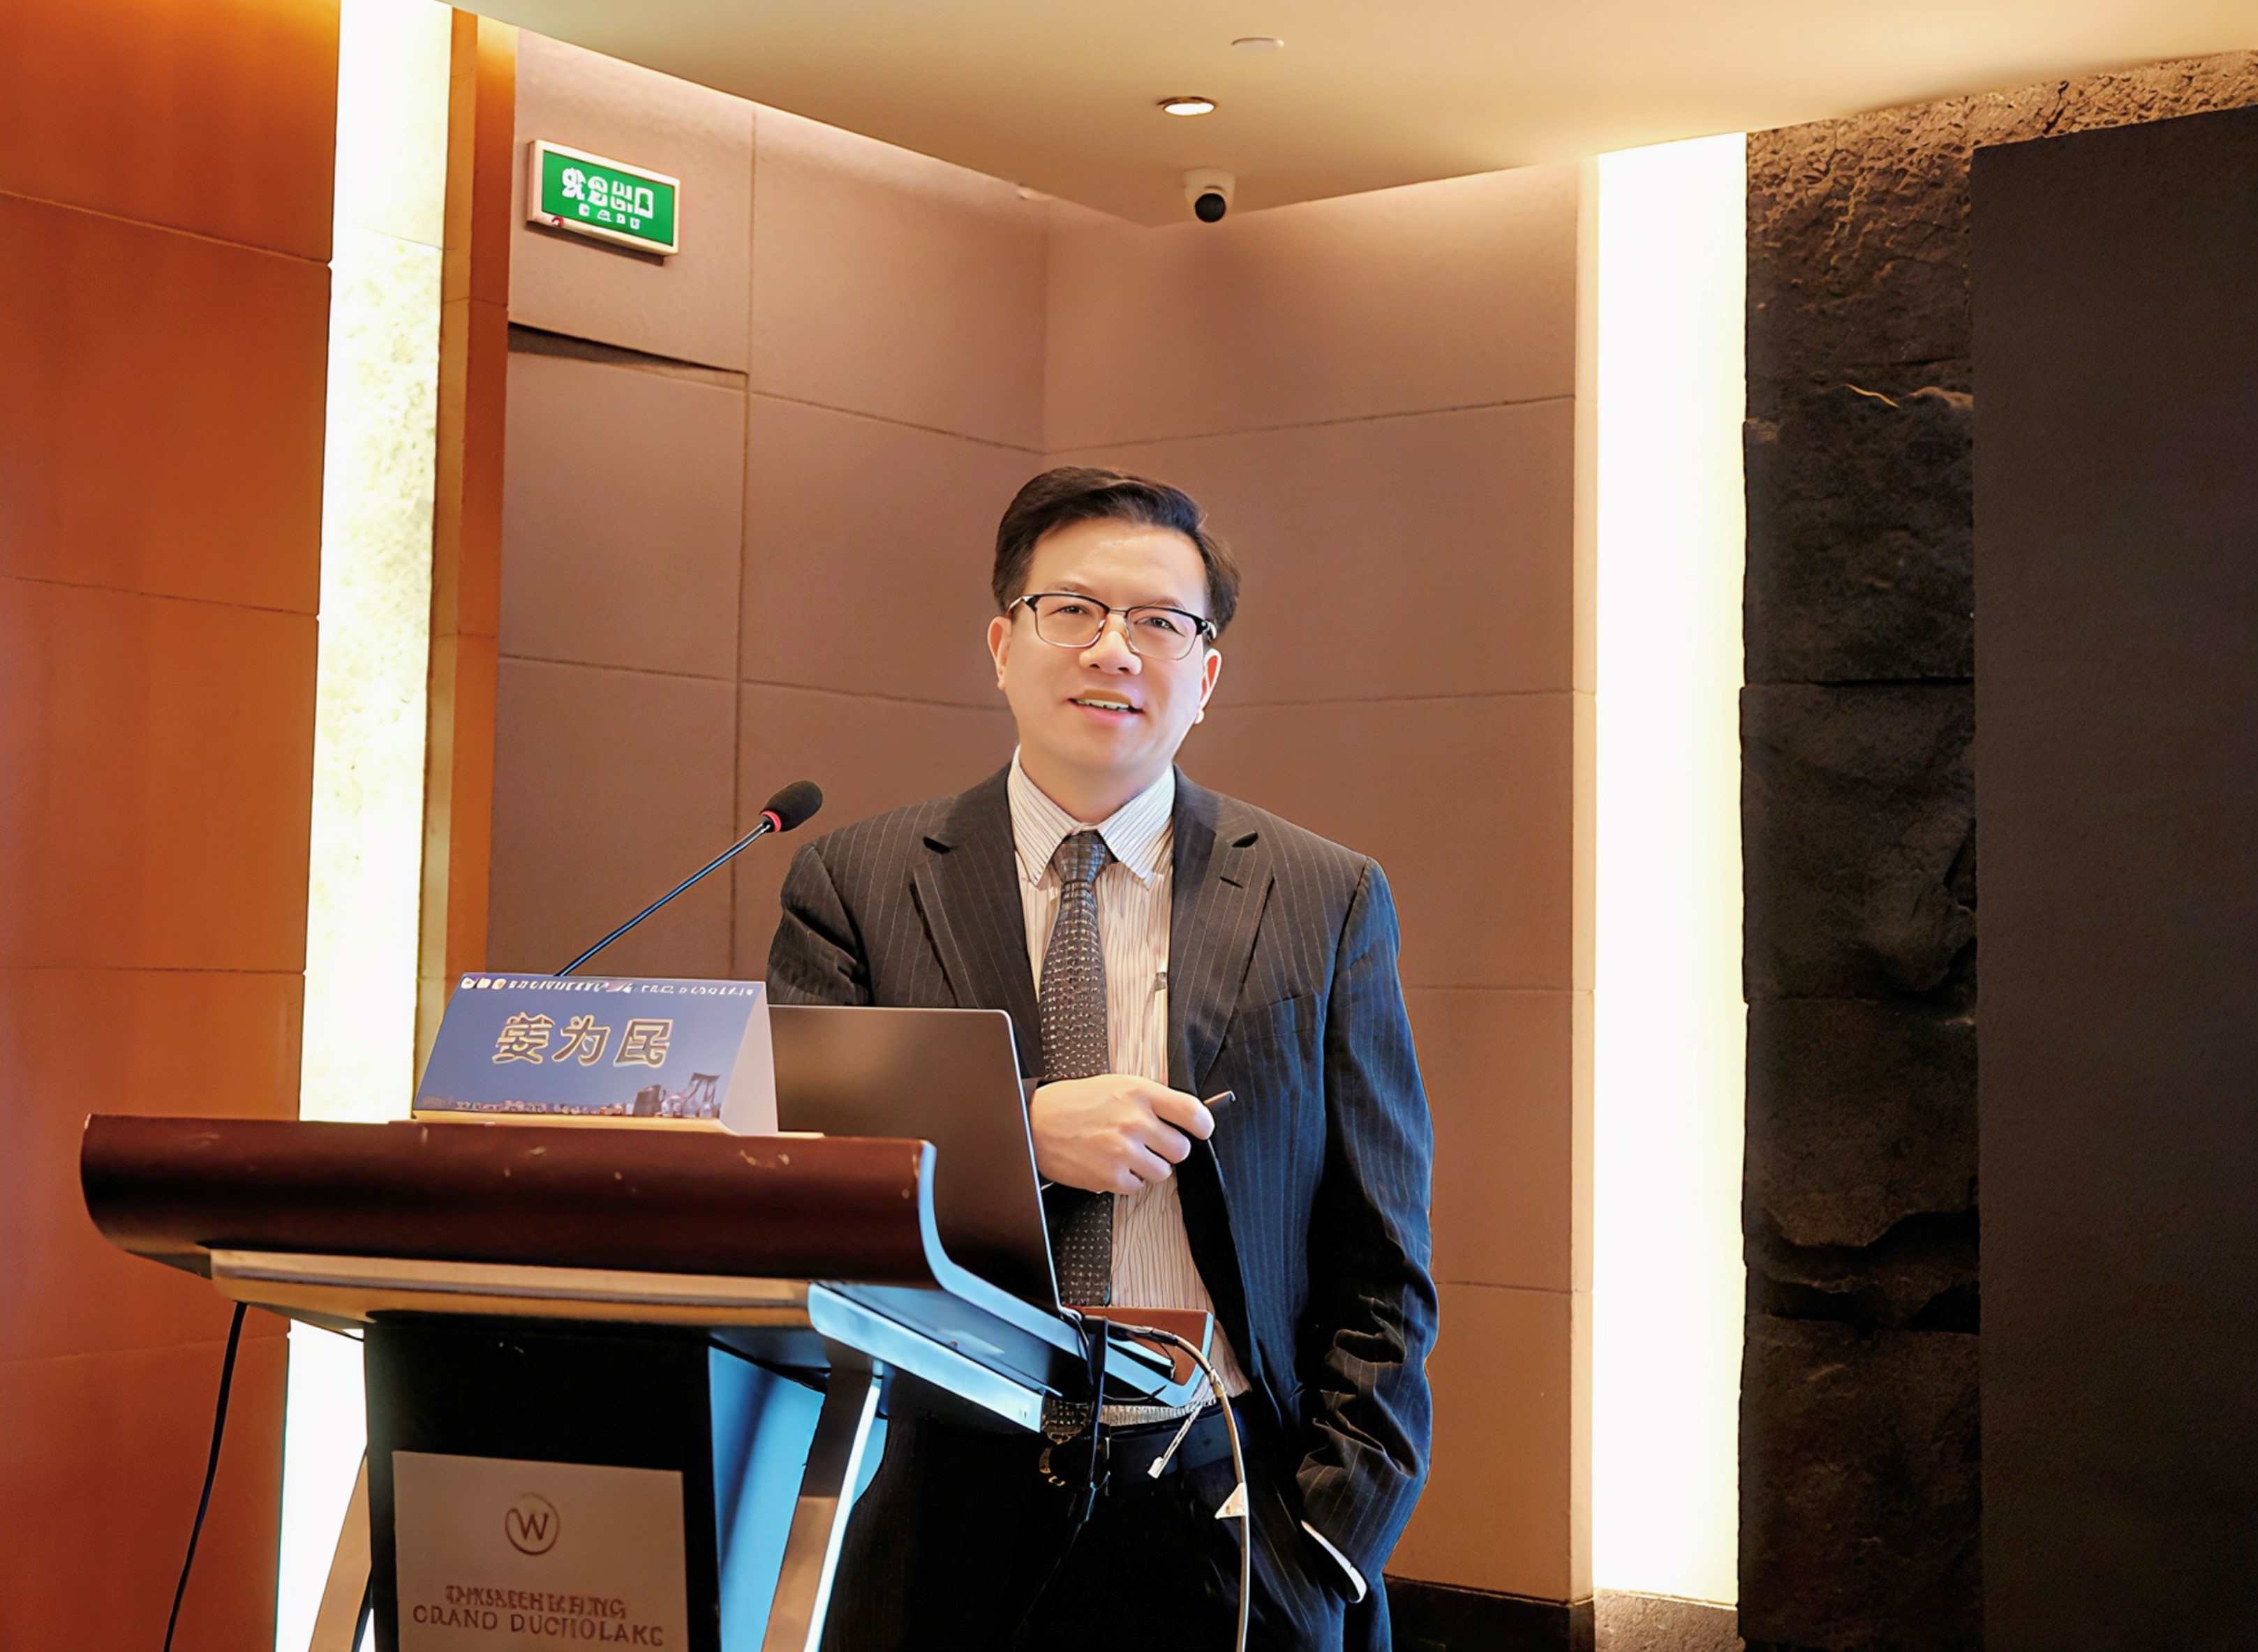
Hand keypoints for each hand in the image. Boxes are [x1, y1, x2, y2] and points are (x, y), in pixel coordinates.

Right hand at [1029, 1074, 1214, 1194]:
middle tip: (1150, 1143)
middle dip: (1168, 1149)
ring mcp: (1123, 1151)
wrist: (1037, 1122)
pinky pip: (1138, 1187)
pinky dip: (1127, 1180)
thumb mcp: (1118, 1086)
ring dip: (1149, 1167)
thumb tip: (1188, 1118)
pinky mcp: (1110, 1176)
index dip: (1203, 1125)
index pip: (1192, 1113)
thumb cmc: (1077, 1103)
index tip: (1201, 1130)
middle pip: (1181, 1149)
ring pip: (1163, 1172)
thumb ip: (1152, 1100)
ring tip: (1126, 1153)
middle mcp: (1134, 1121)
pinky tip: (1110, 1164)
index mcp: (1140, 1093)